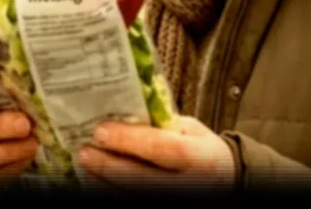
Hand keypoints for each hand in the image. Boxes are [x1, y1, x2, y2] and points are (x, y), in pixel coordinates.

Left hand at [78, 116, 236, 190]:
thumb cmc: (202, 152)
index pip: (162, 148)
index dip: (129, 140)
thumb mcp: (190, 132)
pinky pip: (133, 204)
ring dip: (104, 182)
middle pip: (142, 179)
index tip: (101, 131)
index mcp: (202, 157)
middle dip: (109, 166)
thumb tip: (119, 112)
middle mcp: (193, 185)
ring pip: (133, 197)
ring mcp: (179, 201)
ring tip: (85, 166)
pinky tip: (96, 182)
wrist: (226, 181)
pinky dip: (111, 193)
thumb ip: (161, 124)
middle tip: (85, 152)